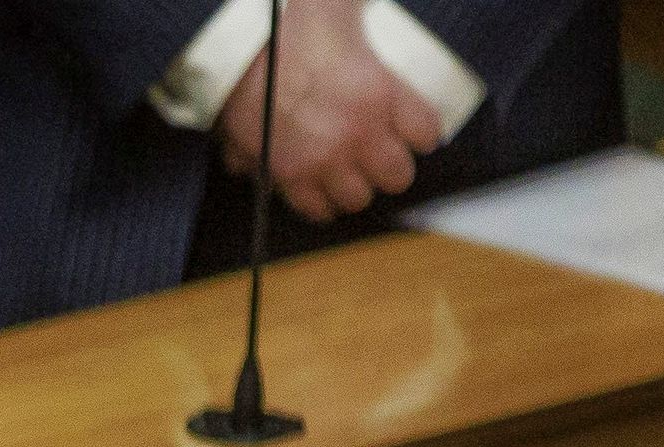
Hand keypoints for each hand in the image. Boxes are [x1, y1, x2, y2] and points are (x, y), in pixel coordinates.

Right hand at [219, 0, 443, 223]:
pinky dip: (319, 201)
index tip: (414, 128)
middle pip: (397, 176)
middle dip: (391, 164)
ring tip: (349, 170)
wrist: (235, 50)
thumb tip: (366, 5)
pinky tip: (319, 184)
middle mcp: (355, 136)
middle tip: (381, 151)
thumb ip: (361, 9)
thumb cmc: (288, 21)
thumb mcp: (341, 6)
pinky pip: (315, 209)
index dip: (423, 131)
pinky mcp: (284, 176)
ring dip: (355, 185)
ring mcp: (319, 161)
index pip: (427, 133)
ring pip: (357, 199)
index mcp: (379, 94)